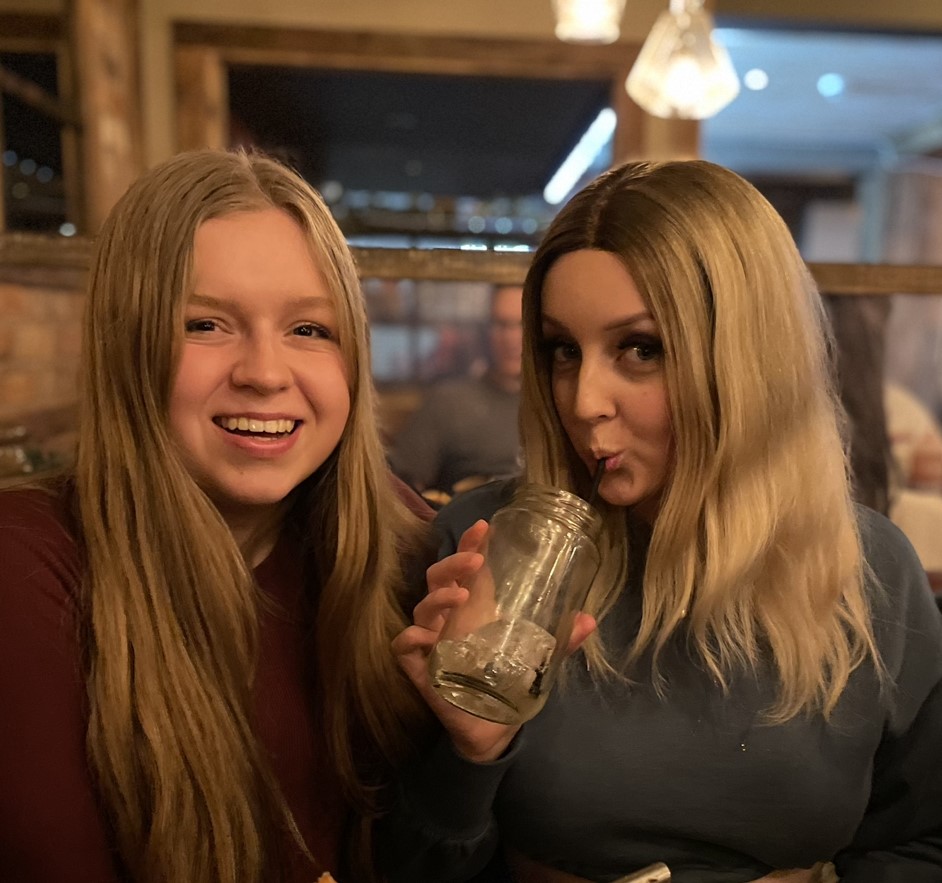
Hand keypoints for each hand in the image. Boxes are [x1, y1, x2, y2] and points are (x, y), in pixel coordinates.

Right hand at [393, 520, 595, 762]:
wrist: (491, 730)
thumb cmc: (505, 682)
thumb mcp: (536, 658)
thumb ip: (560, 640)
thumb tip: (589, 619)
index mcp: (472, 609)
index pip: (466, 569)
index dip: (470, 544)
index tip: (484, 526)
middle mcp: (447, 620)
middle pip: (438, 578)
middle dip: (453, 563)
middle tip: (476, 560)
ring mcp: (430, 642)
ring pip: (421, 608)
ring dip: (438, 596)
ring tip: (462, 595)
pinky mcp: (419, 669)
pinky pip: (403, 647)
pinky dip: (410, 637)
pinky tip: (425, 636)